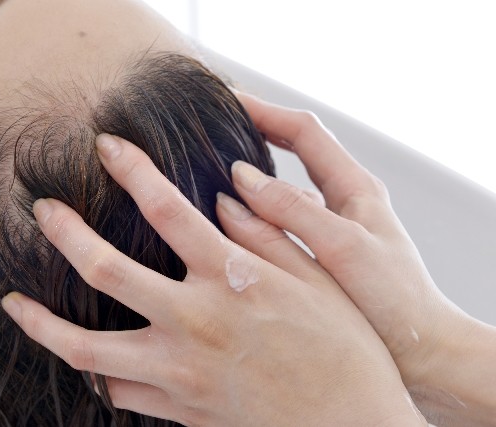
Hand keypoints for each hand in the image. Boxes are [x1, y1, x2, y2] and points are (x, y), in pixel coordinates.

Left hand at [2, 134, 424, 425]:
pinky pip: (119, 392)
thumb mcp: (318, 280)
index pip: (167, 207)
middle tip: (43, 211)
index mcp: (232, 278)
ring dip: (43, 324)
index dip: (132, 169)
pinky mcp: (181, 409)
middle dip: (66, 233)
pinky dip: (97, 373)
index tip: (108, 146)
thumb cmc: (346, 350)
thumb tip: (225, 196)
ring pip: (87, 349)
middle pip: (107, 270)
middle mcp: (196, 320)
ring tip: (14, 304)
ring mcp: (181, 370)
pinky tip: (85, 358)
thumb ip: (267, 234)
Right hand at [231, 92, 495, 424]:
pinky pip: (278, 227)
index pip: (303, 132)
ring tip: (208, 179)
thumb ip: (292, 211)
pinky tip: (227, 232)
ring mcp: (328, 230)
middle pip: (291, 155)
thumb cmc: (395, 303)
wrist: (423, 355)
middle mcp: (340, 203)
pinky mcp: (317, 257)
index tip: (225, 100)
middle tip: (210, 133)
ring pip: (280, 194)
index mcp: (354, 189)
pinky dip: (252, 221)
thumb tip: (239, 179)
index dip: (264, 111)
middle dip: (253, 136)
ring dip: (248, 183)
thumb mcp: (342, 247)